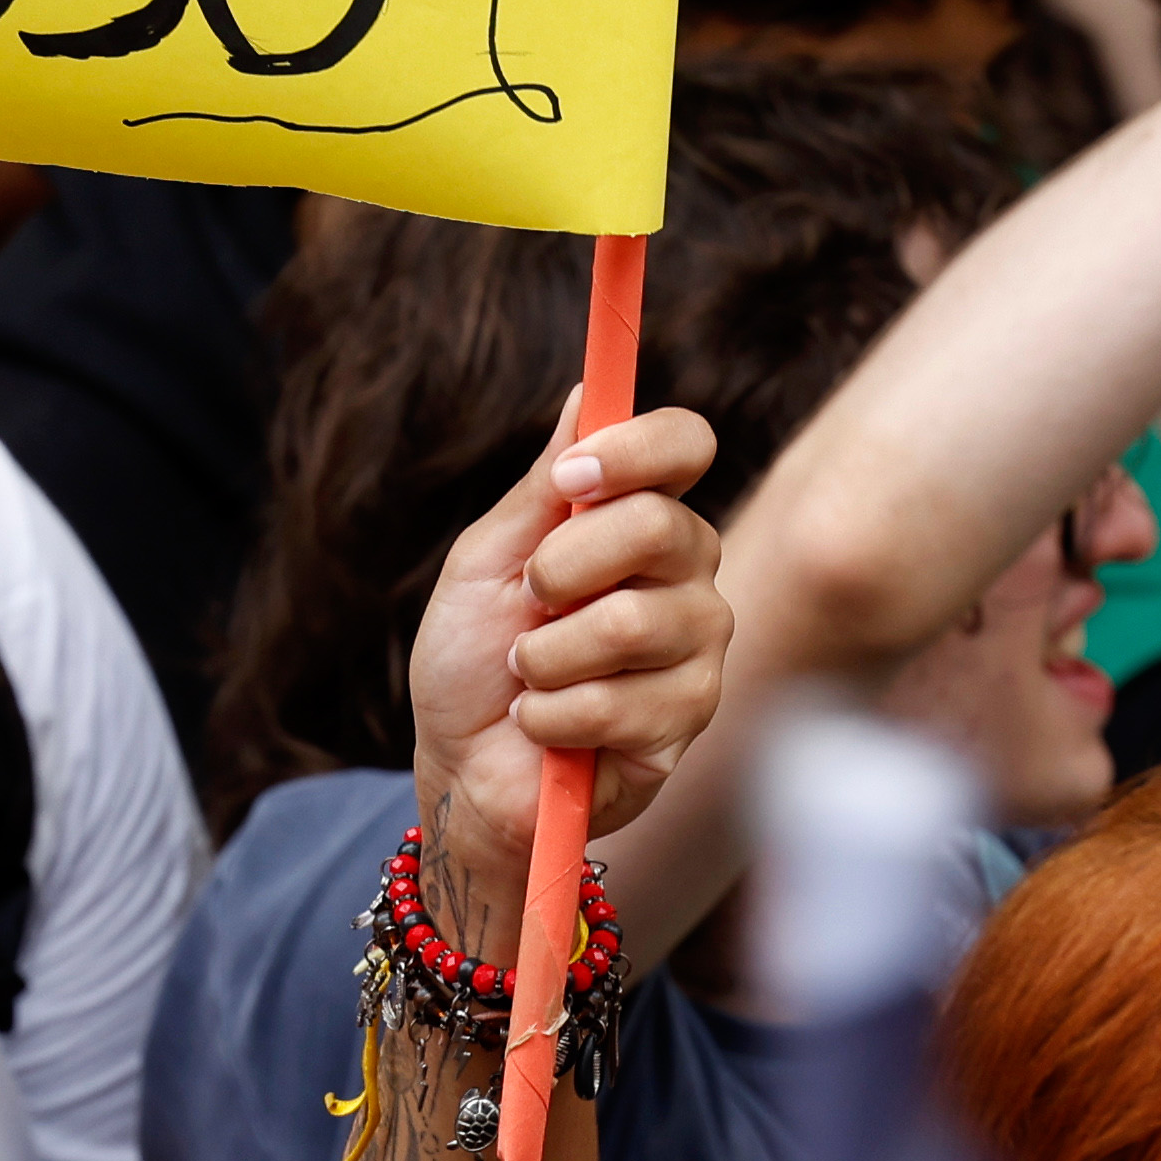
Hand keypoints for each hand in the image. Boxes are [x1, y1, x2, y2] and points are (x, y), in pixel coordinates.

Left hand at [402, 400, 729, 928]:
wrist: (463, 769)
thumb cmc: (471, 659)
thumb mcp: (487, 562)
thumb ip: (541, 487)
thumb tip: (587, 391)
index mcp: (639, 520)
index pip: (685, 445)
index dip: (635, 449)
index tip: (570, 478)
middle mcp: (685, 574)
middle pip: (660, 527)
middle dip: (561, 567)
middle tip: (528, 603)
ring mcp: (696, 647)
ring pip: (633, 621)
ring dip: (546, 656)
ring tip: (530, 676)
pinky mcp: (688, 720)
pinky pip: (619, 701)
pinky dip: (551, 716)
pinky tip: (545, 726)